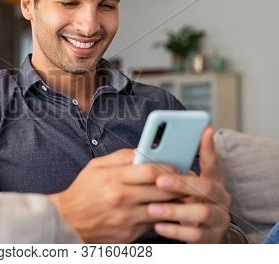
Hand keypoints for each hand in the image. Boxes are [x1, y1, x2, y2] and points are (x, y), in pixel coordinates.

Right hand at [48, 149, 181, 242]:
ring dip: (175, 203)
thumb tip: (142, 151)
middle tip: (189, 181)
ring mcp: (126, 219)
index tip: (177, 167)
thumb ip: (120, 157)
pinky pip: (153, 225)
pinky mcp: (128, 235)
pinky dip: (162, 217)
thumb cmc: (81, 192)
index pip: (150, 171)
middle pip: (162, 191)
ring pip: (162, 210)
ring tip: (182, 196)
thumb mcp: (94, 167)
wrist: (67, 221)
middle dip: (179, 185)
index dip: (169, 168)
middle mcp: (121, 199)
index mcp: (113, 179)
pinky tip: (166, 211)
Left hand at [147, 127, 231, 242]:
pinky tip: (158, 226)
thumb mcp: (187, 186)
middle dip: (181, 184)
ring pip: (201, 213)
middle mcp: (221, 200)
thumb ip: (178, 170)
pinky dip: (175, 230)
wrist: (201, 235)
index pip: (212, 164)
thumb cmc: (189, 204)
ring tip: (152, 208)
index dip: (208, 149)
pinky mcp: (211, 239)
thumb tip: (163, 147)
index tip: (203, 132)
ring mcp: (218, 220)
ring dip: (174, 210)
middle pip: (206, 188)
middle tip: (159, 181)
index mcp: (214, 182)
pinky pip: (195, 235)